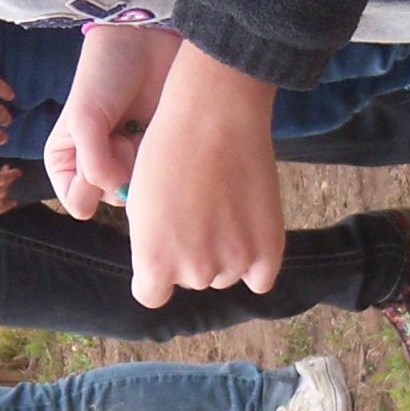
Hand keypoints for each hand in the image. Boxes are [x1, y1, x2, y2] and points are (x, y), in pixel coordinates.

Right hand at [44, 25, 185, 216]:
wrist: (145, 40)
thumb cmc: (105, 73)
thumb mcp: (85, 118)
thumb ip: (92, 163)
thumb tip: (115, 194)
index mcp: (66, 160)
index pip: (77, 201)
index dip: (92, 186)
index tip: (103, 150)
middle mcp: (94, 165)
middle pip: (110, 199)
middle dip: (121, 173)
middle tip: (125, 136)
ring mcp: (127, 159)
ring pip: (137, 191)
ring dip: (143, 166)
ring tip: (142, 129)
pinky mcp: (155, 151)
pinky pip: (161, 176)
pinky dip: (162, 161)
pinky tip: (159, 132)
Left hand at [123, 46, 284, 305]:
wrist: (214, 116)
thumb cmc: (168, 151)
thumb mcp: (141, 203)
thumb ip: (151, 243)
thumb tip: (166, 262)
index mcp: (154, 263)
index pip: (152, 294)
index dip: (157, 270)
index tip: (164, 247)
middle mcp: (194, 272)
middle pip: (192, 279)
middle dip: (192, 254)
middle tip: (198, 210)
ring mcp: (234, 263)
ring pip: (226, 275)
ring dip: (225, 254)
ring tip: (223, 207)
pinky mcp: (269, 250)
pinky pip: (260, 279)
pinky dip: (256, 263)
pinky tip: (249, 233)